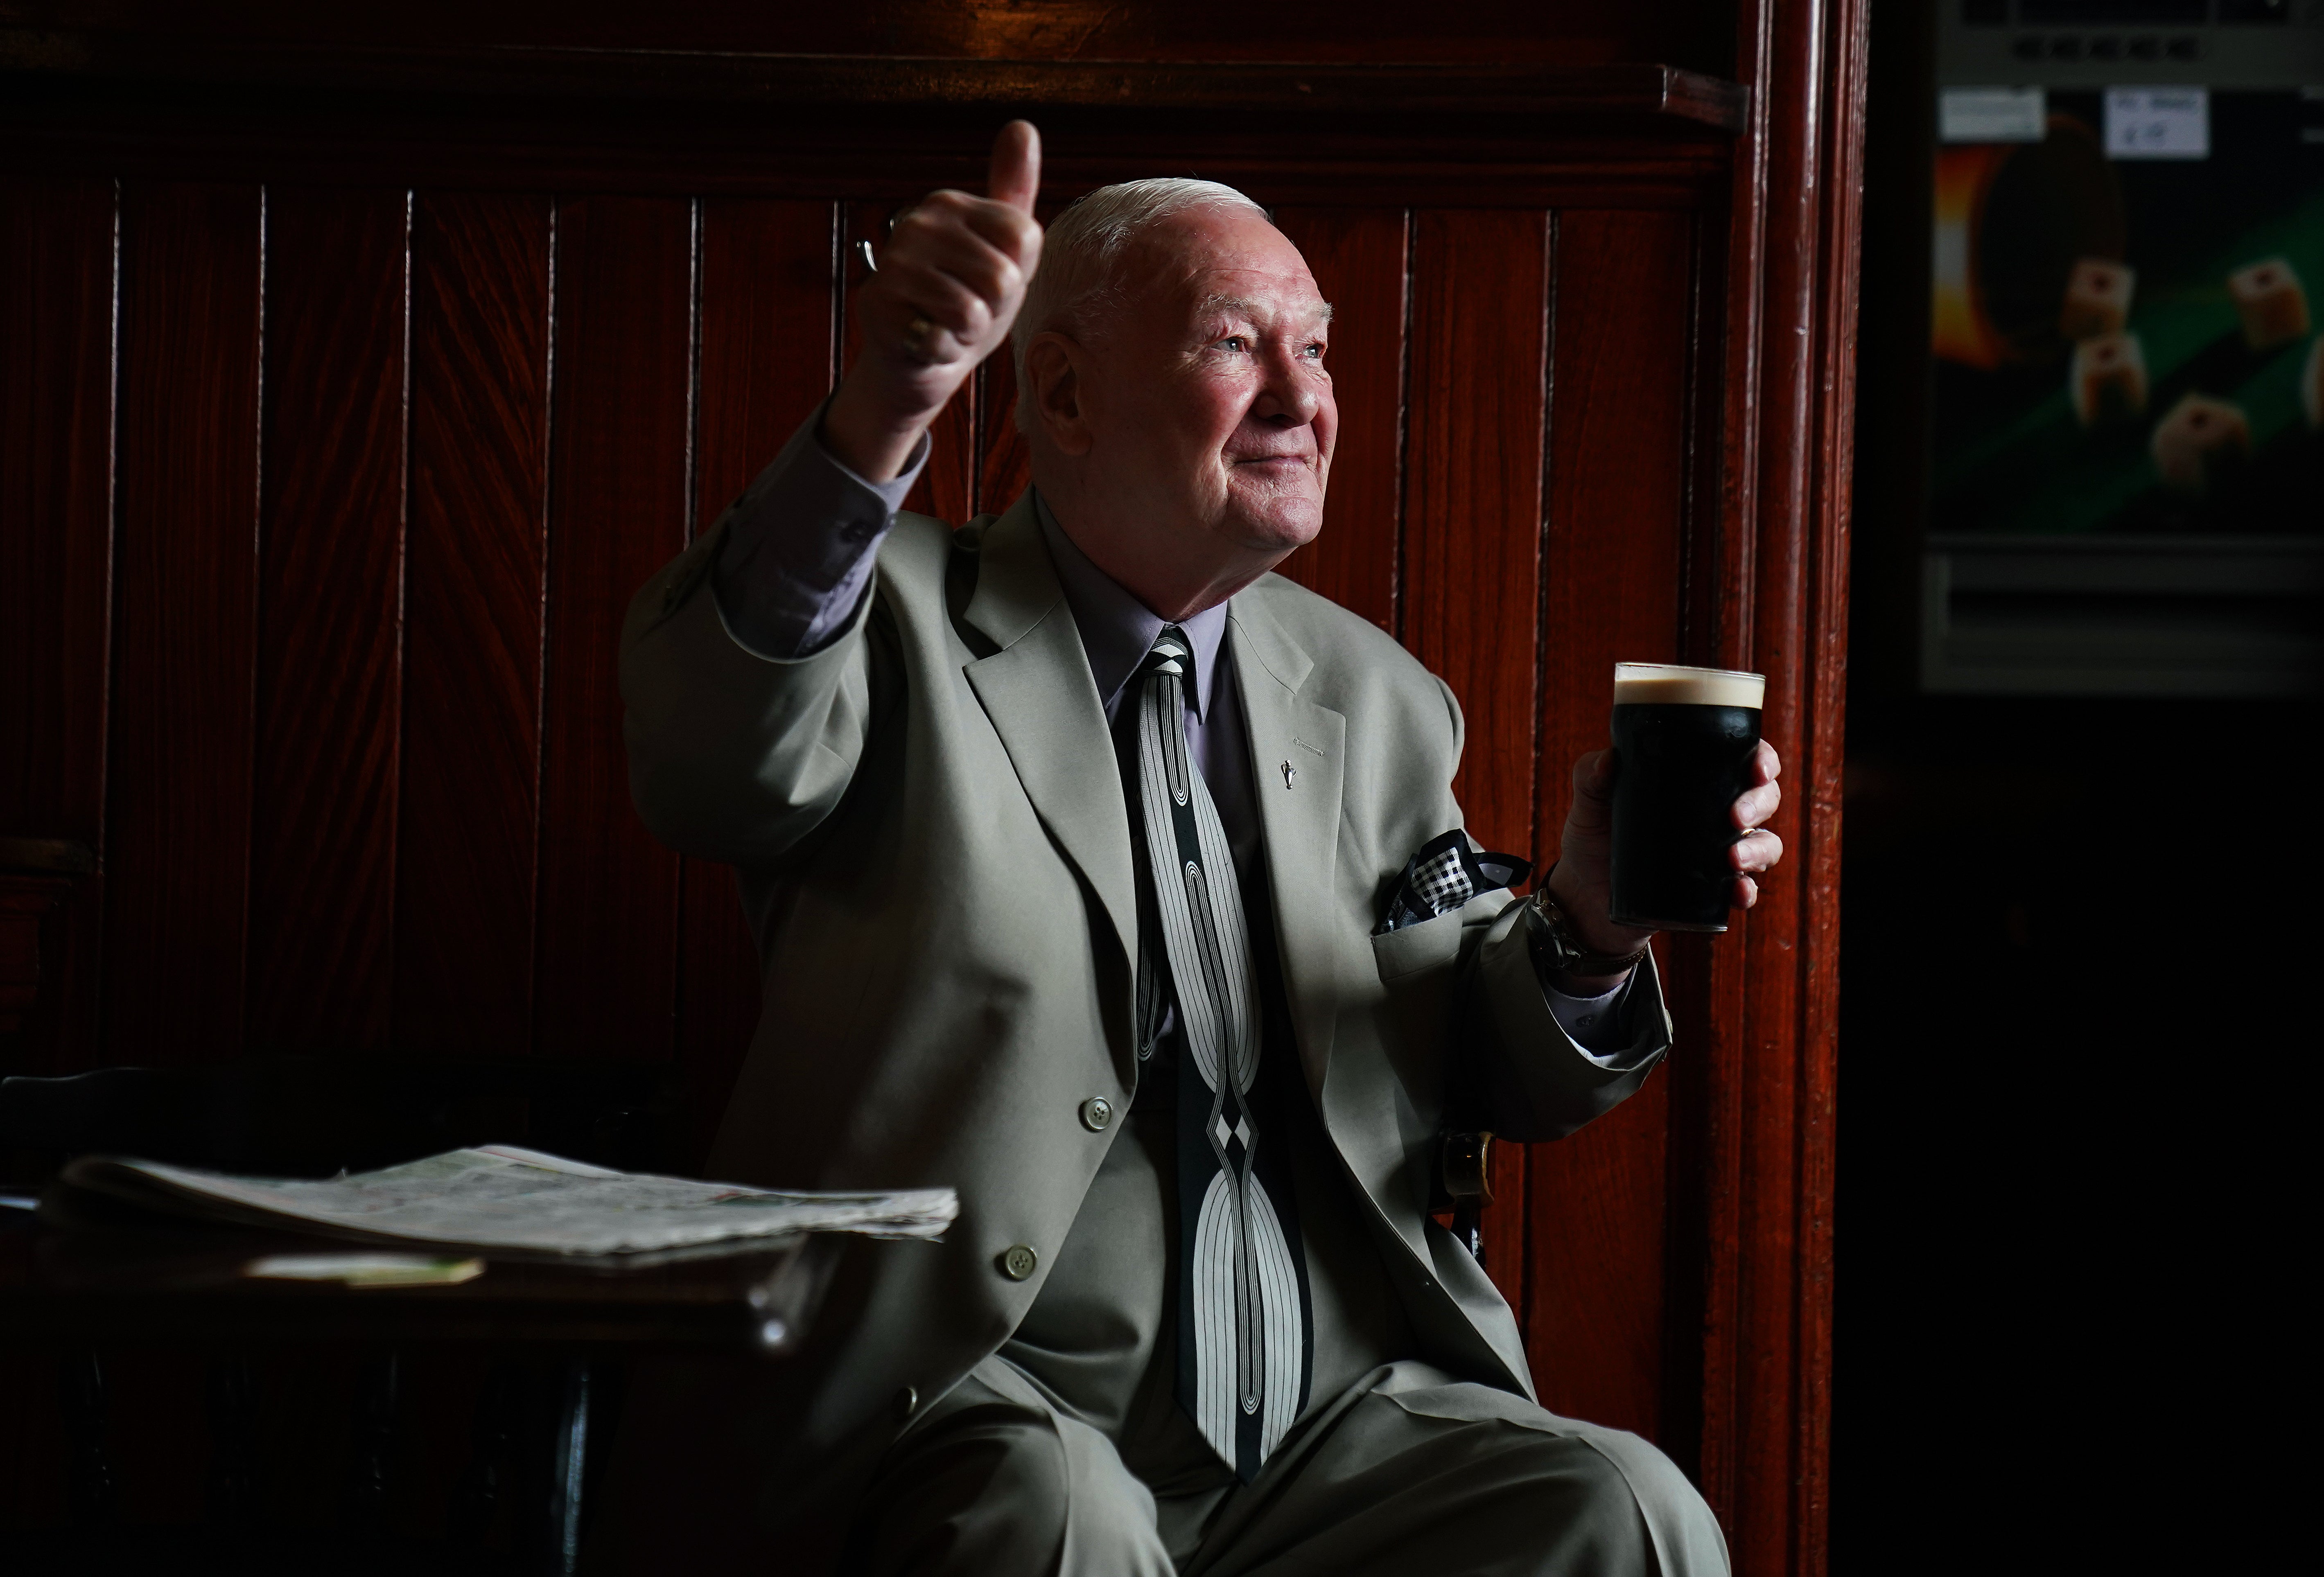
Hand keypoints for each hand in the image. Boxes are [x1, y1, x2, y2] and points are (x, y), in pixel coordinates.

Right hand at [822, 120, 1043, 481]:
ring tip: (947, 323)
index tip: (990, 282)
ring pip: (973, 309)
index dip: (1018, 273)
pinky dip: (943, 351)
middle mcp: (918, 222)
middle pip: (1003, 276)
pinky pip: (942, 336)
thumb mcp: (1004, 250)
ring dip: (969, 332)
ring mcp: (894, 262)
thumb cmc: (967, 303)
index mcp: (950, 204)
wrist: (920, 360)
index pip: (1024, 238)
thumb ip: (1015, 192)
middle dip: (993, 308)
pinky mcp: (877, 304)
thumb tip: (1022, 125)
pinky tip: (926, 339)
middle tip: (967, 309)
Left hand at [1543, 740, 1784, 981]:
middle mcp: (1717, 811)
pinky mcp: (1713, 889)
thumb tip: (1608, 760)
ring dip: (1759, 850)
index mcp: (1697, 779)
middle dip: (1760, 804)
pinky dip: (1747, 891)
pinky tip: (1737, 892)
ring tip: (1733, 859)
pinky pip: (1745, 888)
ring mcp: (1719, 851)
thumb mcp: (1588, 803)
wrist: (1585, 894)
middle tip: (1736, 817)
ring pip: (1765, 843)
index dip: (1762, 759)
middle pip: (1764, 798)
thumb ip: (1591, 776)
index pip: (1744, 759)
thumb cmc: (1593, 836)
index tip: (1758, 768)